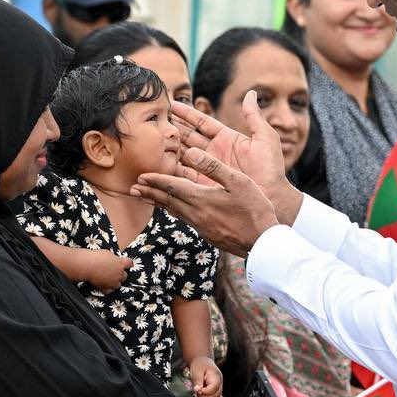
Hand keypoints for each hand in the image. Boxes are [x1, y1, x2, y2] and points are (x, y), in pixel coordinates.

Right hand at [87, 251, 132, 292]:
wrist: (88, 265)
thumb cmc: (96, 257)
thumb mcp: (108, 253)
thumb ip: (114, 259)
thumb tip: (114, 260)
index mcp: (120, 263)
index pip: (129, 263)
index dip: (128, 264)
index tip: (128, 264)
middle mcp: (119, 273)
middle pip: (125, 276)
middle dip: (120, 274)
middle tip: (113, 272)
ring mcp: (113, 281)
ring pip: (118, 285)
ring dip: (114, 283)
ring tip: (108, 279)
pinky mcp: (106, 287)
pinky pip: (109, 291)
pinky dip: (107, 289)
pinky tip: (103, 285)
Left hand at [131, 147, 279, 256]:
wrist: (263, 244)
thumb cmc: (255, 209)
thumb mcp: (238, 182)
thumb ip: (213, 166)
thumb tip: (190, 152)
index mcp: (201, 198)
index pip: (172, 187)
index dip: (155, 180)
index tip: (141, 176)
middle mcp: (196, 214)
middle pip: (167, 201)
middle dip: (149, 192)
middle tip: (133, 187)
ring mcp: (201, 226)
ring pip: (174, 211)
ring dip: (157, 202)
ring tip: (145, 197)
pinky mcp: (207, 234)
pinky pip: (184, 219)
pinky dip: (173, 211)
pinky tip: (173, 210)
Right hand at [169, 94, 303, 224]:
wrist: (272, 197)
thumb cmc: (272, 168)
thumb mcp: (265, 138)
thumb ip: (254, 116)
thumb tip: (251, 92)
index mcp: (227, 138)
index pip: (202, 122)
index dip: (187, 114)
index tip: (172, 104)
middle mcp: (215, 152)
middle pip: (189, 136)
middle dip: (174, 127)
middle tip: (157, 119)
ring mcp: (209, 168)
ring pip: (184, 153)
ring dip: (171, 146)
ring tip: (155, 138)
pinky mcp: (205, 184)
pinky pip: (186, 174)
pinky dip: (173, 168)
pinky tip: (161, 162)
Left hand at [188, 356, 222, 396]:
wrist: (202, 361)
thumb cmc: (199, 365)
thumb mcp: (197, 370)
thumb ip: (197, 381)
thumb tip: (197, 390)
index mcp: (216, 377)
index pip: (213, 388)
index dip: (205, 392)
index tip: (197, 390)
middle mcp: (219, 383)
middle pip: (215, 396)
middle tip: (196, 392)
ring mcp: (218, 388)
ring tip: (197, 396)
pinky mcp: (214, 392)